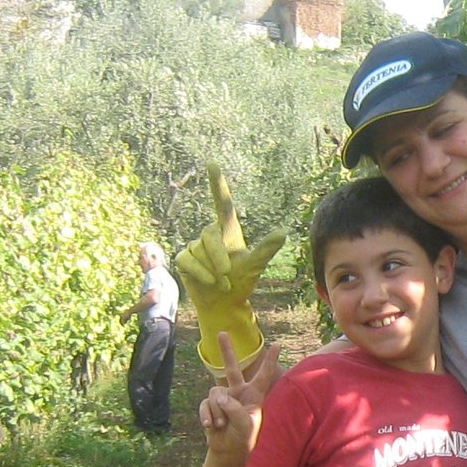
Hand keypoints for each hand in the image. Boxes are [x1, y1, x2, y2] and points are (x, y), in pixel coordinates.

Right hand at [174, 169, 284, 369]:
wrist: (223, 303)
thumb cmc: (241, 281)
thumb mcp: (254, 266)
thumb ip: (265, 249)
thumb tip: (282, 232)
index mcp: (228, 231)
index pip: (222, 203)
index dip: (217, 184)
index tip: (212, 164)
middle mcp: (210, 234)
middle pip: (209, 237)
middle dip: (219, 258)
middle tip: (228, 275)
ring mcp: (195, 246)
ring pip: (199, 252)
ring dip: (212, 271)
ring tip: (221, 282)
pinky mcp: (184, 258)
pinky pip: (188, 261)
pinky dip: (200, 274)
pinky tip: (208, 282)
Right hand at [197, 333, 277, 460]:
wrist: (228, 451)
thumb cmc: (243, 438)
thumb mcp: (245, 424)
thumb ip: (234, 408)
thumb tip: (218, 396)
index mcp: (254, 395)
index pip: (263, 375)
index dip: (270, 360)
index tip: (278, 344)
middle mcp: (238, 392)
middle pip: (231, 368)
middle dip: (226, 350)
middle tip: (222, 332)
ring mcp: (223, 398)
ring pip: (215, 394)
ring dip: (218, 412)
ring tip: (223, 425)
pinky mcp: (210, 405)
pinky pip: (205, 404)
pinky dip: (207, 415)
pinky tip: (210, 426)